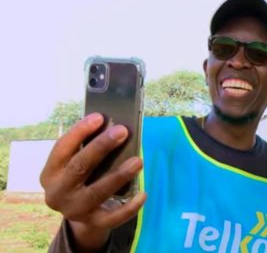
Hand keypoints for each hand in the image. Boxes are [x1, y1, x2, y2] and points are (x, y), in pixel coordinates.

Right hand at [40, 113, 145, 250]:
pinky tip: (143, 193)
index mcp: (50, 173)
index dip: (80, 131)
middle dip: (101, 147)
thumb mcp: (75, 163)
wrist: (81, 213)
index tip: (99, 117)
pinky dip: (130, 207)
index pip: (62, 148)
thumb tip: (113, 125)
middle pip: (79, 167)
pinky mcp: (93, 222)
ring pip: (98, 191)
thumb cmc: (82, 178)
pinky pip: (113, 217)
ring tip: (138, 161)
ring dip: (119, 175)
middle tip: (122, 131)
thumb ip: (87, 147)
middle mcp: (58, 193)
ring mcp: (74, 210)